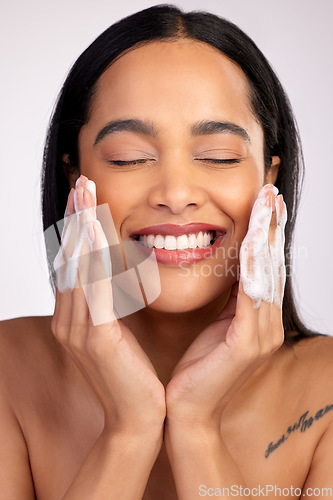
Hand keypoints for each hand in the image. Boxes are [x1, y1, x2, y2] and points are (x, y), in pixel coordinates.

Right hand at [51, 175, 165, 434]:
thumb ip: (113, 304)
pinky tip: (93, 233)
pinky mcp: (95, 339)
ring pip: (78, 267)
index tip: (88, 198)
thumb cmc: (134, 377)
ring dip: (82, 228)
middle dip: (76, 218)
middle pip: (70, 259)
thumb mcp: (120, 334)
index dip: (79, 229)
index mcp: (76, 319)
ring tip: (86, 194)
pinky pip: (92, 290)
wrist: (139, 421)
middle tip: (83, 183)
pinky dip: (91, 258)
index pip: (75, 264)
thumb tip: (120, 276)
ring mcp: (78, 329)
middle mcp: (69, 320)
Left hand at [165, 185, 286, 427]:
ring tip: (266, 205)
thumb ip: (229, 299)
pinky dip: (251, 268)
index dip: (267, 233)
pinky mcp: (247, 344)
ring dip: (265, 237)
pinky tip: (250, 244)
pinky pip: (251, 297)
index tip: (265, 202)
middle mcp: (268, 323)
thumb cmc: (197, 367)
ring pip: (266, 275)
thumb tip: (229, 268)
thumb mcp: (216, 324)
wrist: (187, 410)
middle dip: (272, 226)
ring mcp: (262, 334)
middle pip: (272, 264)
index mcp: (259, 318)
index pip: (266, 267)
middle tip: (272, 192)